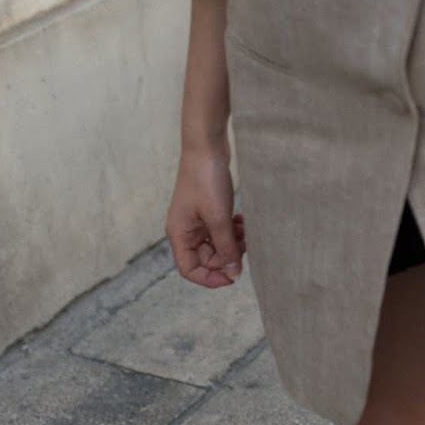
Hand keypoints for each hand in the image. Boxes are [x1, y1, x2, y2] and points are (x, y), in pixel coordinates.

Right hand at [166, 150, 245, 287]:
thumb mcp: (218, 218)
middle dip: (227, 256)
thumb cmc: (206, 179)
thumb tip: (233, 273)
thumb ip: (227, 248)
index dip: (210, 278)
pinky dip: (233, 230)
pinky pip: (220, 230)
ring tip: (245, 231)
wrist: (206, 146)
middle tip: (245, 245)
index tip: (232, 277)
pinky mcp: (207, 210)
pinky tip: (242, 221)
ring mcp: (196, 220)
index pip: (190, 269)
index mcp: (179, 234)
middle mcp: (185, 229)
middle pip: (206, 258)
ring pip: (216, 244)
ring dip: (233, 243)